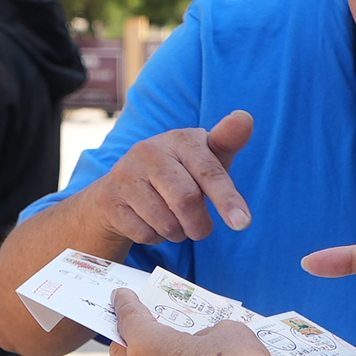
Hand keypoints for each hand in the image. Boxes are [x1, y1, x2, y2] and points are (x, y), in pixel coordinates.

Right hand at [87, 111, 253, 243]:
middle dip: (200, 226)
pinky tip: (150, 223)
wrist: (120, 190)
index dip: (228, 199)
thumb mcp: (205, 158)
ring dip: (177, 233)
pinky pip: (144, 233)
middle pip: (187, 201)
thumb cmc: (177, 174)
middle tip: (201, 230)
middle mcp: (150, 151)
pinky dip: (155, 237)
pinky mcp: (109, 198)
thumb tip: (245, 118)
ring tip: (174, 222)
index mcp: (180, 139)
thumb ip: (227, 142)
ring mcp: (126, 174)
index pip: (209, 170)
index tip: (242, 223)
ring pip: (166, 222)